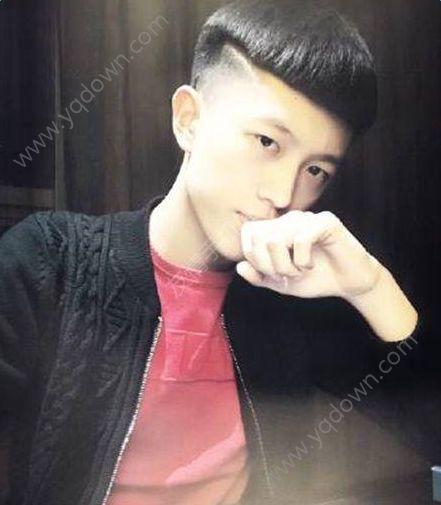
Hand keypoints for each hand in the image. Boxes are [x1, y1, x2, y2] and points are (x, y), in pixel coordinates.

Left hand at [236, 210, 383, 299]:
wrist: (348, 283)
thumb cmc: (315, 279)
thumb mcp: (280, 283)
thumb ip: (258, 276)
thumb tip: (239, 266)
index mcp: (276, 228)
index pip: (248, 234)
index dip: (254, 259)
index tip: (271, 274)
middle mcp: (288, 219)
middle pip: (259, 239)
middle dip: (269, 266)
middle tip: (287, 275)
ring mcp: (307, 218)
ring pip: (276, 240)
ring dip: (286, 266)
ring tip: (299, 272)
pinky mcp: (325, 221)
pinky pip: (300, 239)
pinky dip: (302, 261)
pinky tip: (311, 265)